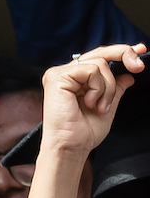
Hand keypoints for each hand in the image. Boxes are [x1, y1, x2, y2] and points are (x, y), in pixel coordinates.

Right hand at [40, 43, 146, 159]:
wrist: (71, 147)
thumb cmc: (83, 133)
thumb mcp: (108, 105)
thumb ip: (116, 88)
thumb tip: (129, 76)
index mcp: (76, 80)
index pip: (100, 57)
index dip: (122, 52)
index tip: (141, 50)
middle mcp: (66, 74)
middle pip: (101, 52)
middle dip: (124, 55)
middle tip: (138, 67)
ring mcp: (60, 75)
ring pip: (100, 64)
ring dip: (108, 87)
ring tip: (100, 106)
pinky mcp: (57, 78)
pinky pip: (91, 70)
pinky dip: (97, 88)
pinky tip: (89, 103)